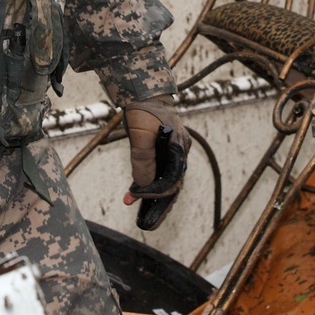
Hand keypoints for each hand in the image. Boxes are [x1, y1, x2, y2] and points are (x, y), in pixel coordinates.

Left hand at [122, 94, 189, 209]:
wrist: (144, 88)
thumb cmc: (143, 108)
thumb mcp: (140, 133)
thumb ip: (143, 159)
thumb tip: (142, 186)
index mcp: (179, 148)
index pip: (171, 181)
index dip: (153, 192)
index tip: (134, 197)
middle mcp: (180, 152)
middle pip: (172, 186)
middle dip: (159, 207)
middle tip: (146, 225)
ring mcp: (174, 151)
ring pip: (166, 181)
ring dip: (153, 198)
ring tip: (141, 216)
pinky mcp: (164, 149)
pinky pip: (160, 172)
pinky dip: (150, 183)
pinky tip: (137, 192)